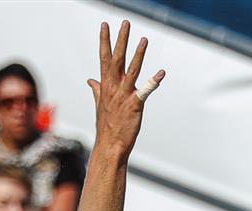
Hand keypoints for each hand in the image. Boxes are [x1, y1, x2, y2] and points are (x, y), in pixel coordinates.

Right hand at [87, 20, 164, 156]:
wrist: (110, 145)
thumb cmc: (107, 126)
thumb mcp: (100, 104)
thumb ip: (97, 90)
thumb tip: (90, 80)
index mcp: (106, 86)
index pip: (104, 58)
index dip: (104, 41)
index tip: (104, 25)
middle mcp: (113, 88)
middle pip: (117, 59)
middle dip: (121, 40)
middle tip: (125, 23)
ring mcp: (123, 97)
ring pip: (131, 71)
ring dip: (138, 55)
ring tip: (144, 40)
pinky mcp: (134, 106)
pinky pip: (144, 92)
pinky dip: (153, 82)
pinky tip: (161, 72)